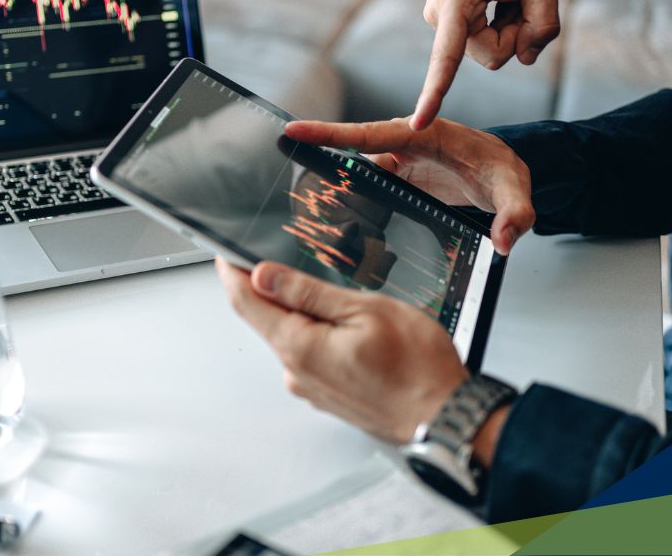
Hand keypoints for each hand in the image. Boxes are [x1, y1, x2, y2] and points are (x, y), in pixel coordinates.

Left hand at [216, 257, 467, 444]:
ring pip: (292, 337)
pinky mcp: (328, 395)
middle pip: (267, 319)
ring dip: (301, 312)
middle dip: (271, 289)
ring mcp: (311, 388)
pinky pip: (310, 355)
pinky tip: (347, 326)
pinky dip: (318, 334)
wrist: (446, 418)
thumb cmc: (418, 369)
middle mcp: (297, 372)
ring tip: (337, 295)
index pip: (246, 303)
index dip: (232, 273)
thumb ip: (308, 292)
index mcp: (299, 347)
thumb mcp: (365, 310)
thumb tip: (263, 275)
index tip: (225, 252)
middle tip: (287, 257)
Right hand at [284, 117, 533, 254]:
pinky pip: (365, 189)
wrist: (502, 172)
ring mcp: (397, 163)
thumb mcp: (515, 189)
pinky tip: (337, 225)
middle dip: (318, 164)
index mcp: (424, 134)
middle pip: (351, 153)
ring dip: (335, 191)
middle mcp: (404, 144)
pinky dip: (350, 205)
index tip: (294, 130)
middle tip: (288, 179)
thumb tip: (504, 241)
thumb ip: (515, 213)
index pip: (370, 133)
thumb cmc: (505, 170)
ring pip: (355, 176)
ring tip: (312, 215)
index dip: (331, 133)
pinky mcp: (396, 180)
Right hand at [412, 0, 560, 129]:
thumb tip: (525, 59)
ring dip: (508, 27)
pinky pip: (480, 39)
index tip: (418, 124)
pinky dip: (499, 23)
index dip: (434, 92)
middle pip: (489, 56)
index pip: (446, 56)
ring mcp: (440, 17)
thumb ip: (543, 25)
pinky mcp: (446, 19)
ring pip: (486, 50)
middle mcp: (440, 13)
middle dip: (515, 36)